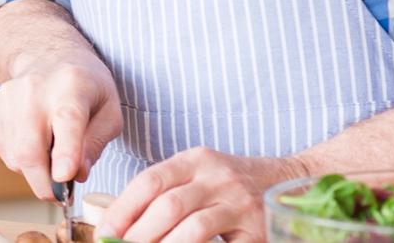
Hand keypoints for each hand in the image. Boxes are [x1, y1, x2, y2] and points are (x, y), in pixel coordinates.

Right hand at [0, 56, 122, 201]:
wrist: (48, 56)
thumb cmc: (85, 87)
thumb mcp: (110, 111)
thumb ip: (97, 143)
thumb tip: (76, 174)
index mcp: (72, 85)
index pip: (67, 120)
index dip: (66, 152)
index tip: (64, 177)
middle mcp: (35, 87)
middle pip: (31, 148)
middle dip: (45, 183)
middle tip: (60, 195)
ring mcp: (7, 96)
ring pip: (16, 156)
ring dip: (36, 170)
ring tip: (52, 151)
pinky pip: (5, 151)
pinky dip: (21, 159)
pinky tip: (35, 140)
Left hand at [101, 149, 309, 242]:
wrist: (288, 182)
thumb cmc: (229, 186)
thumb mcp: (198, 177)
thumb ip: (166, 193)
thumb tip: (120, 226)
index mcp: (197, 159)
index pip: (150, 181)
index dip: (123, 209)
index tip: (105, 232)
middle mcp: (219, 176)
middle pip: (168, 206)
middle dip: (138, 234)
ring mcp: (240, 202)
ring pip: (193, 228)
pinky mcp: (256, 229)